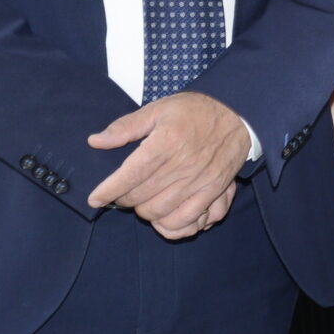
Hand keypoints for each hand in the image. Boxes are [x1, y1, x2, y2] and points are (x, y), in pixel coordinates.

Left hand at [86, 92, 251, 238]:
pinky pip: (189, 220)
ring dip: (145, 211)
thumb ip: (125, 127)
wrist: (238, 113)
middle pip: (142, 198)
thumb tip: (95, 141)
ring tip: (143, 202)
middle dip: (124, 200)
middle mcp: (182, 165)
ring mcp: (200, 181)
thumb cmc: (195, 110)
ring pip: (161, 212)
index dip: (108, 191)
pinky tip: (164, 215)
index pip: (129, 176)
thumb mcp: (158, 109)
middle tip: (122, 194)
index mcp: (166, 143)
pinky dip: (172, 224)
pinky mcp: (214, 190)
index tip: (95, 198)